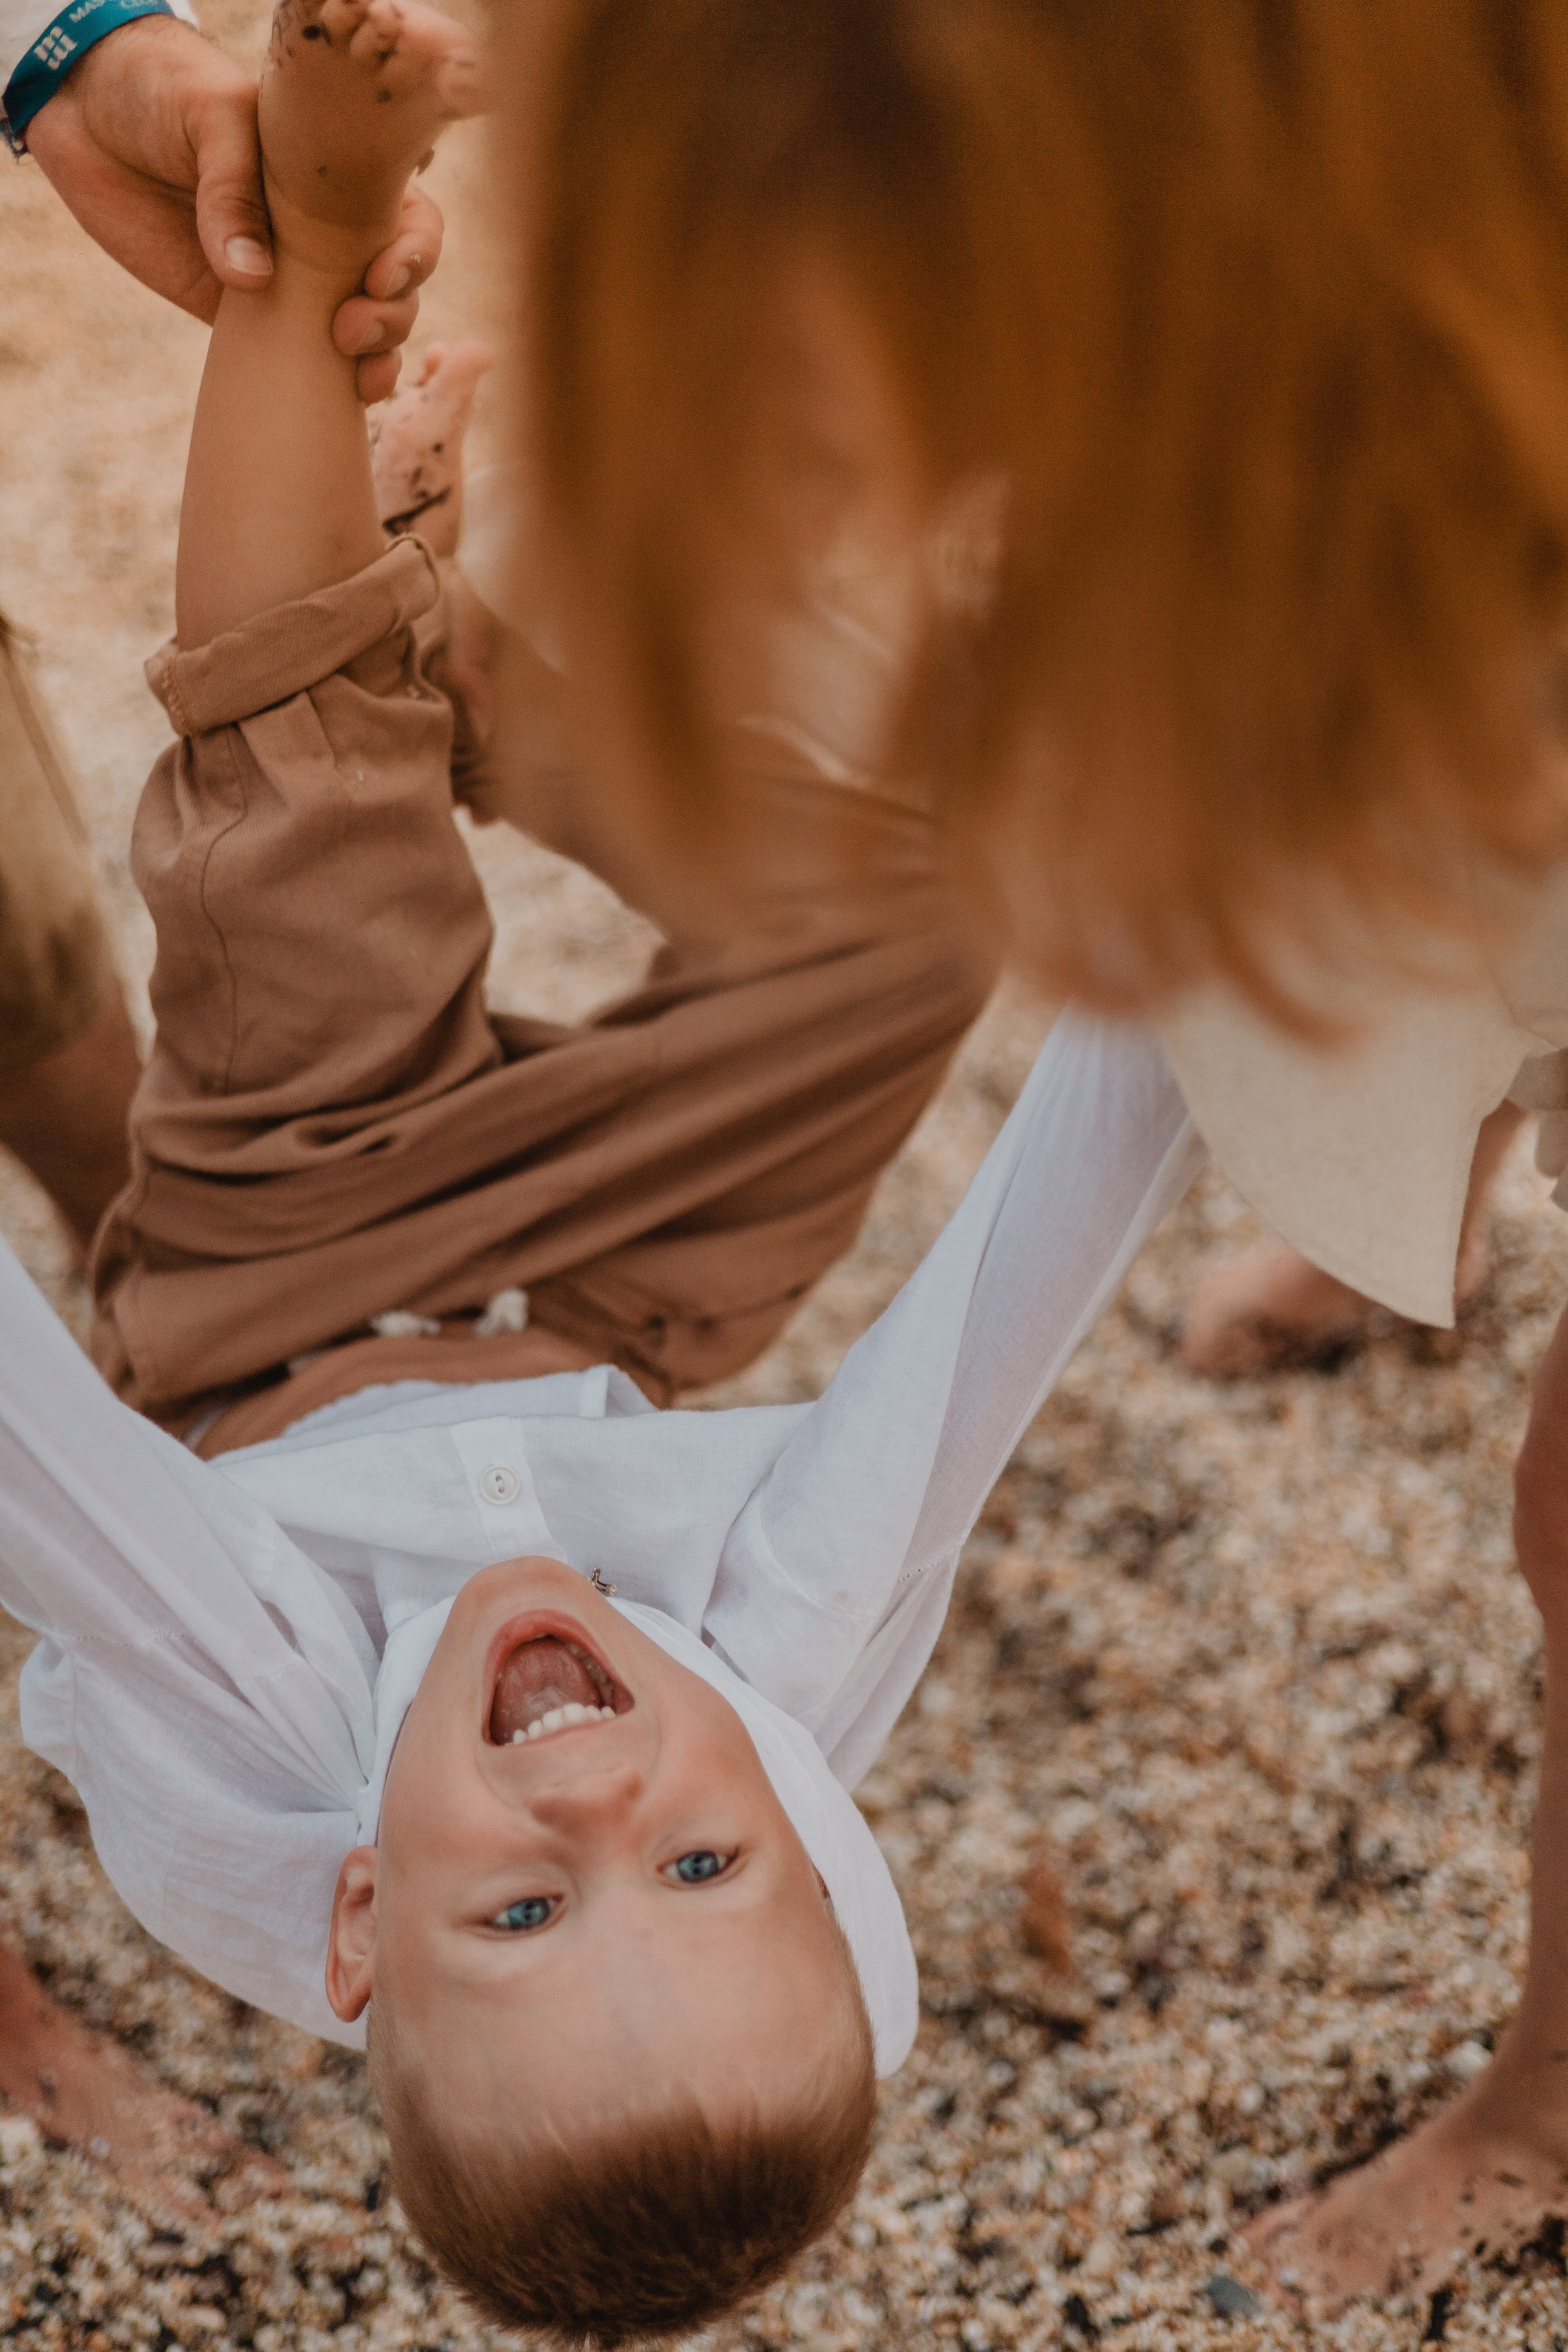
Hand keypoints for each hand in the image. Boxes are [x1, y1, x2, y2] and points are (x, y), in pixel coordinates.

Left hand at [24, 13, 443, 400]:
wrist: (85, 109)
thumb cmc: (161, 87)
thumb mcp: (210, 115)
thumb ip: (233, 191)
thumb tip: (252, 280)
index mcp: (337, 178)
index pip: (409, 219)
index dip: (414, 254)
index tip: (380, 277)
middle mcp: (326, 232)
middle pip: (395, 289)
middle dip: (393, 318)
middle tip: (351, 329)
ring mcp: (290, 279)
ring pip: (360, 333)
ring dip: (376, 360)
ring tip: (356, 373)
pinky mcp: (242, 316)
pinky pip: (297, 360)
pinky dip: (325, 385)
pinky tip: (338, 399)